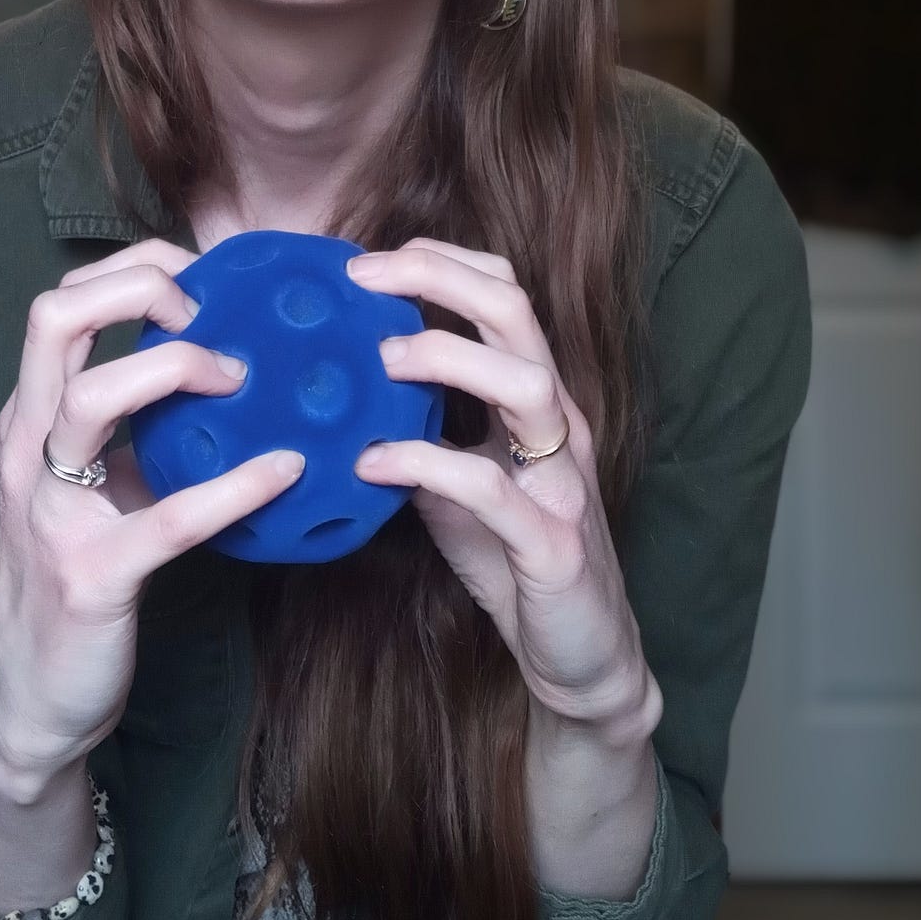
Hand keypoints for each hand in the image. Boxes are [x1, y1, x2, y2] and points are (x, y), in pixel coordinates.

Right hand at [0, 239, 305, 800]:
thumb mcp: (93, 482)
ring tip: (242, 376)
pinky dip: (235, 486)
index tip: (201, 277)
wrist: (33, 698)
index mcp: (31, 419)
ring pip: (91, 396)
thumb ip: (135, 425)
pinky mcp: (92, 575)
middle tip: (212, 306)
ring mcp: (53, 510)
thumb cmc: (78, 570)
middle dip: (139, 287)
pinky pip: (169, 517)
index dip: (132, 270)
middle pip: (54, 319)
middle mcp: (28, 448)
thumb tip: (228, 360)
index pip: (59, 303)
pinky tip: (289, 471)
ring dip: (175, 366)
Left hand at [346, 239, 659, 737]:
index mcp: (538, 398)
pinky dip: (425, 465)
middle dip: (439, 279)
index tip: (370, 261)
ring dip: (445, 357)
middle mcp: (559, 422)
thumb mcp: (455, 480)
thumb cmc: (513, 559)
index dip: (442, 261)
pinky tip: (369, 463)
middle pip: (515, 312)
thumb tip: (339, 385)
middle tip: (364, 279)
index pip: (504, 293)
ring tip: (376, 359)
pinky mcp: (552, 543)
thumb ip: (418, 428)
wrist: (581, 658)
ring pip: (523, 384)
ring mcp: (563, 480)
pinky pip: (489, 488)